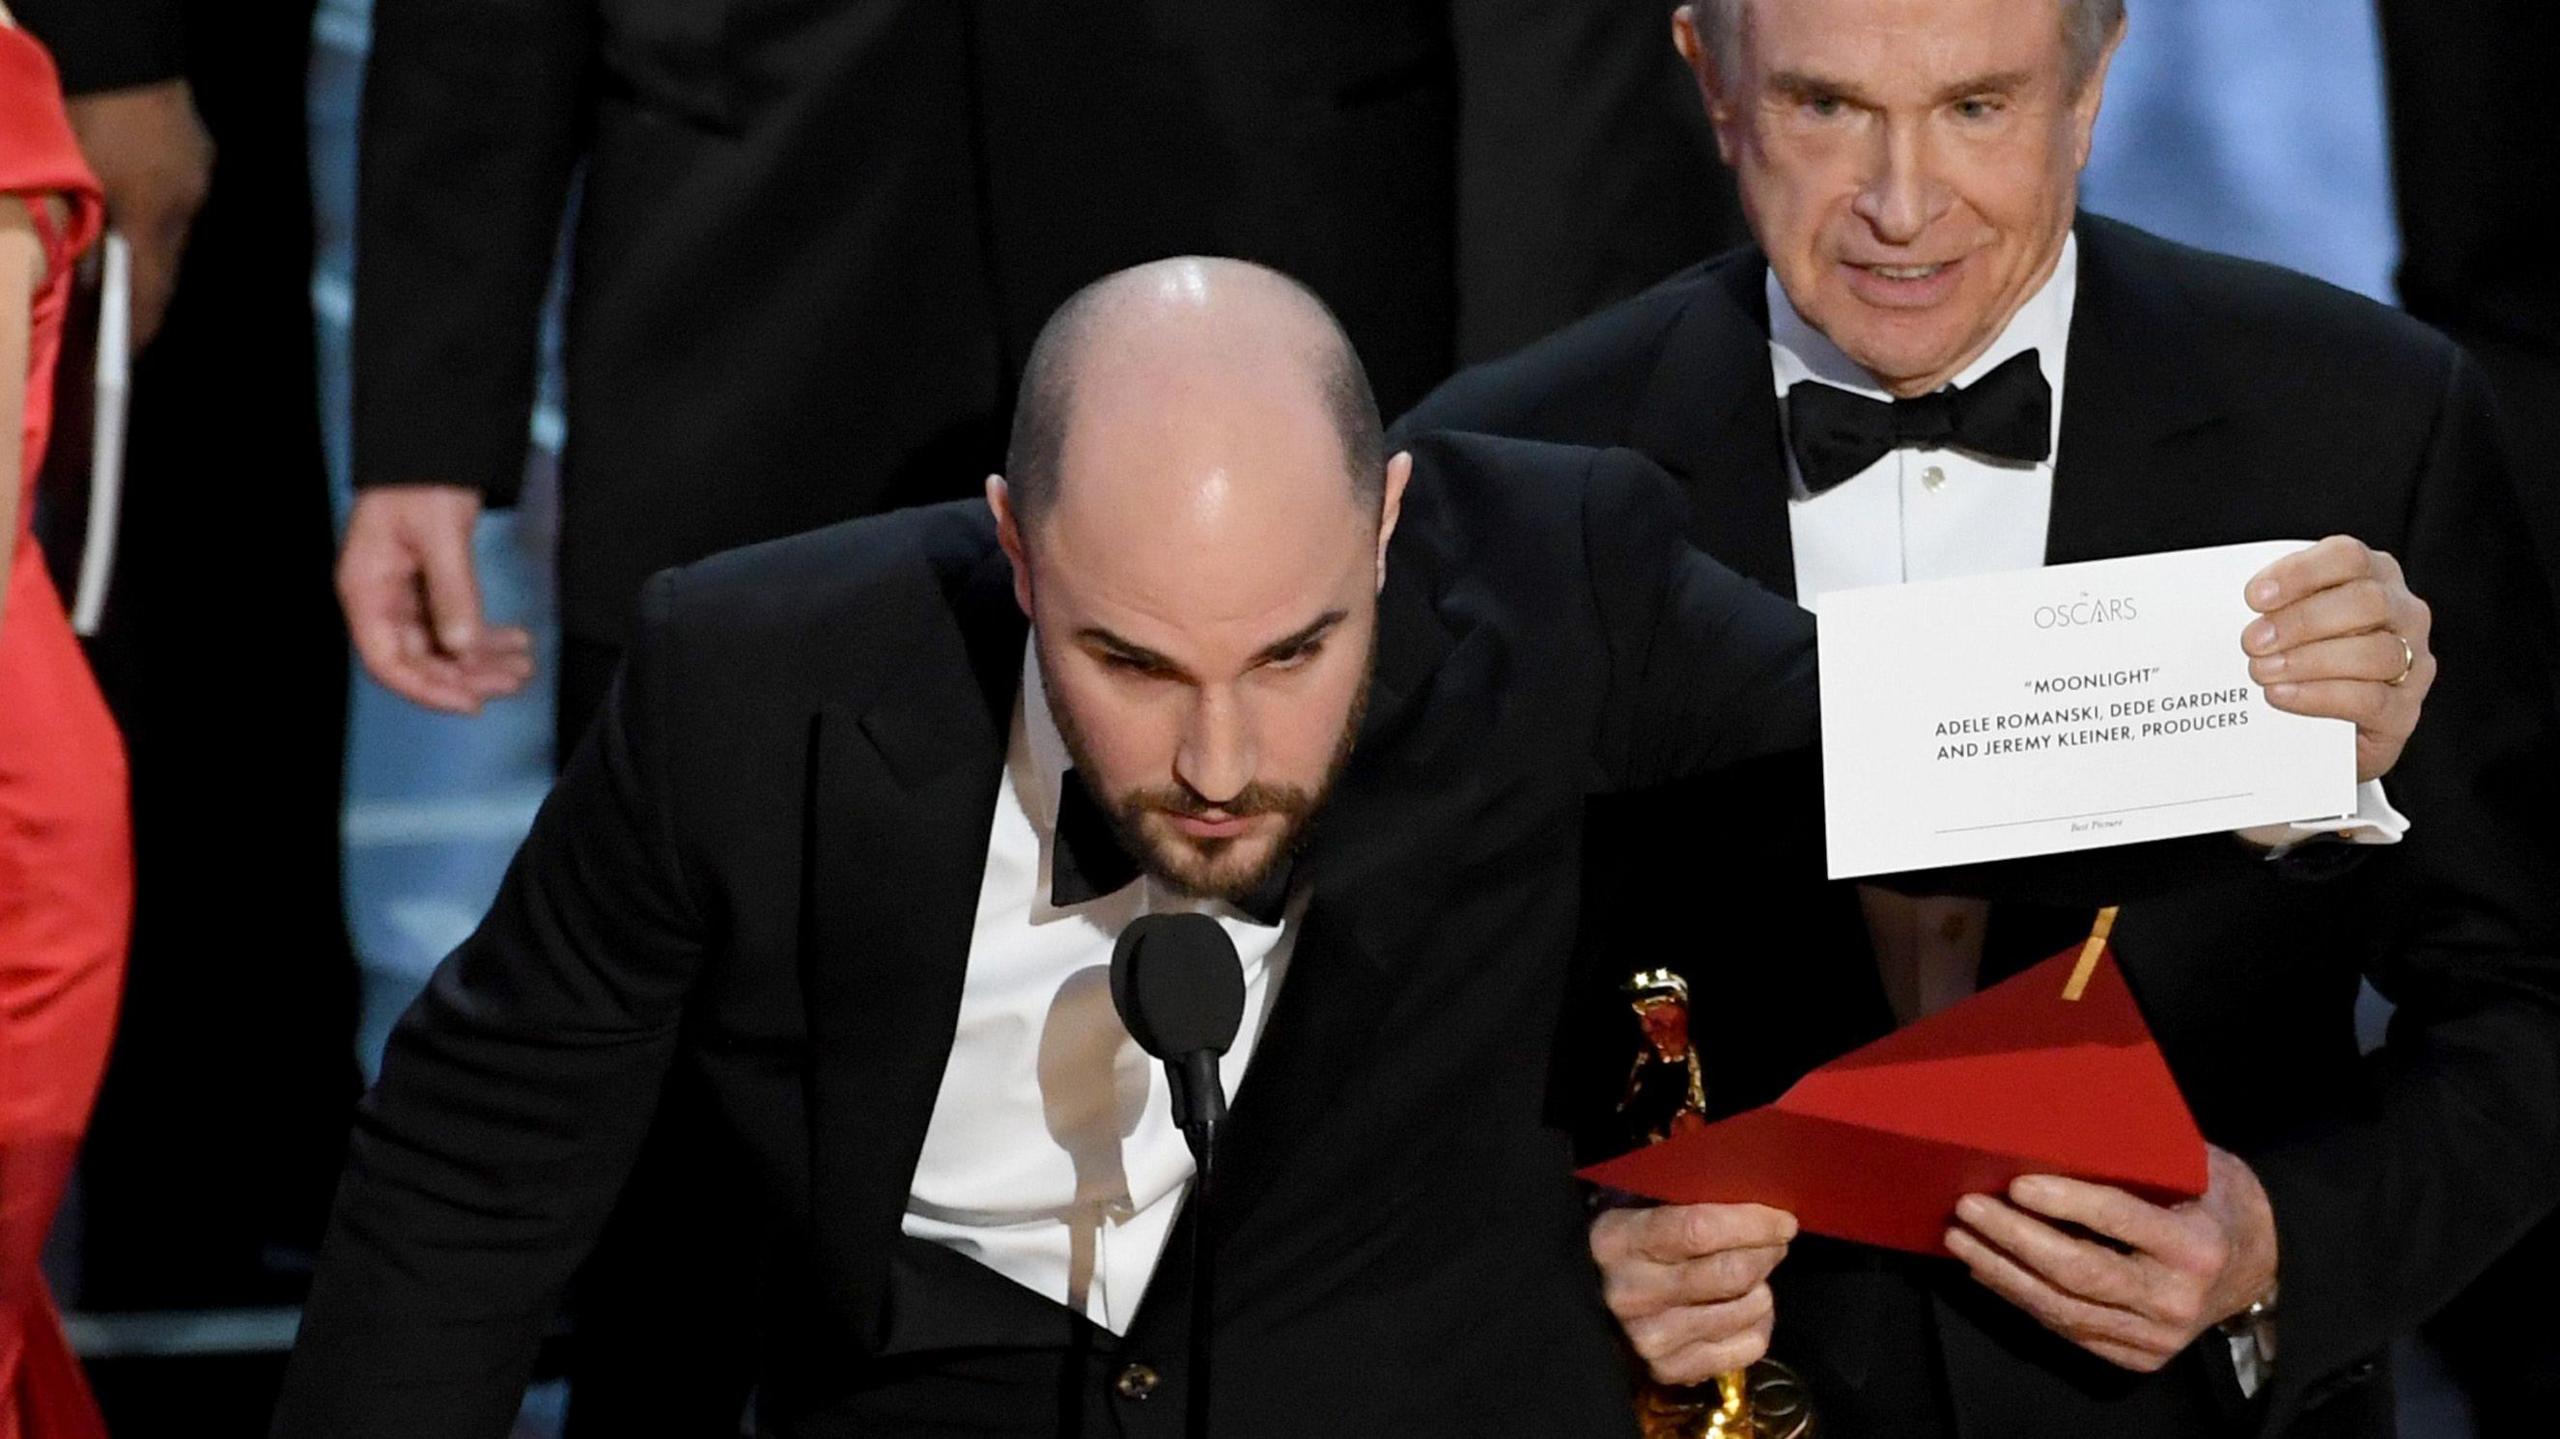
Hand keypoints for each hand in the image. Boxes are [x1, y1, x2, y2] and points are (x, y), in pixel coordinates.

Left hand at [63, 79, 212, 349]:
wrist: (115, 47)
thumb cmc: (81, 112)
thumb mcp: (70, 181)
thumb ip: (78, 233)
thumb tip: (84, 278)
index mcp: (152, 214)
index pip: (149, 294)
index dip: (135, 330)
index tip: (123, 359)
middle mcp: (185, 202)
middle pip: (167, 266)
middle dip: (144, 294)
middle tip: (117, 321)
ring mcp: (195, 175)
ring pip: (172, 230)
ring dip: (148, 250)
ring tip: (119, 265)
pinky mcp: (195, 152)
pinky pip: (176, 197)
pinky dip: (154, 213)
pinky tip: (133, 208)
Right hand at [337, 485, 533, 713]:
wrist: (432, 443)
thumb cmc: (421, 479)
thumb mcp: (440, 534)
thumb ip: (452, 592)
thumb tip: (461, 646)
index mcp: (366, 589)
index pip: (387, 661)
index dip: (426, 689)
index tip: (470, 702)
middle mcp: (381, 599)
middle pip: (418, 659)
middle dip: (466, 676)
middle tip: (513, 681)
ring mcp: (405, 595)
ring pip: (442, 647)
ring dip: (481, 661)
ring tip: (523, 667)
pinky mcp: (430, 587)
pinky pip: (456, 625)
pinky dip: (485, 637)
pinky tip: (516, 642)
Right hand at [1590, 1202, 1794, 1384]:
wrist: (1593, 1298)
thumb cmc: (1630, 1242)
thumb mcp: (1640, 1205)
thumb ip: (1685, 1198)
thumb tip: (1754, 1190)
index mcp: (1618, 1240)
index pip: (1698, 1229)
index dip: (1751, 1224)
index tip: (1783, 1221)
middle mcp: (1630, 1293)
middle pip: (1730, 1273)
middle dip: (1766, 1253)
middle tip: (1773, 1243)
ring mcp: (1649, 1338)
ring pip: (1745, 1310)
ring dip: (1762, 1288)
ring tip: (1750, 1277)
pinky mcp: (1670, 1370)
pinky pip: (1748, 1347)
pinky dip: (1758, 1324)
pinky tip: (1741, 1309)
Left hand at [1945, 1146, 2277, 1373]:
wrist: (2260, 1265)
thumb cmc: (2215, 1199)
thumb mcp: (2195, 1166)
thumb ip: (2139, 1159)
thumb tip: (2054, 1133)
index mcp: (2194, 1245)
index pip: (2118, 1220)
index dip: (2064, 1202)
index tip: (2016, 1184)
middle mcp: (2175, 1298)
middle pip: (2077, 1272)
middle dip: (2014, 1239)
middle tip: (1967, 1208)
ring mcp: (2156, 1337)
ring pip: (2062, 1308)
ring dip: (2001, 1273)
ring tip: (1960, 1240)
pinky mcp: (2138, 1357)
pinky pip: (2067, 1329)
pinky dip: (2021, 1298)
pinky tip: (1988, 1271)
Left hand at [2242, 536, 2432, 781]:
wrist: (2321, 735)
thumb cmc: (2302, 661)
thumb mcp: (2290, 624)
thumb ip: (2275, 608)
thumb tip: (2228, 606)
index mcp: (2375, 577)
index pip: (2348, 557)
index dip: (2300, 573)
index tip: (2253, 597)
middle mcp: (2404, 614)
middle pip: (2366, 601)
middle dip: (2302, 620)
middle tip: (2251, 641)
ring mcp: (2413, 663)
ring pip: (2374, 652)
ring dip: (2309, 660)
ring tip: (2261, 672)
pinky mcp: (2403, 712)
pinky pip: (2370, 700)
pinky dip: (2319, 696)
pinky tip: (2281, 695)